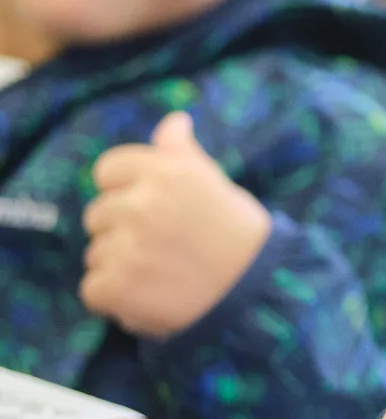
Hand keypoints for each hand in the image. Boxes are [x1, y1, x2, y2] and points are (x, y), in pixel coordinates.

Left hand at [79, 111, 271, 339]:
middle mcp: (143, 206)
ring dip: (120, 265)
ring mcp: (127, 248)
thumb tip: (173, 120)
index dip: (126, 190)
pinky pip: (92, 288)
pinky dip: (115, 297)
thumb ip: (183, 154)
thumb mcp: (215, 185)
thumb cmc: (238, 234)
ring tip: (161, 274)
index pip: (107, 170)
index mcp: (166, 174)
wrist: (259, 291)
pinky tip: (149, 295)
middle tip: (164, 246)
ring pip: (95, 252)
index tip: (153, 210)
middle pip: (97, 213)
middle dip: (122, 230)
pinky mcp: (117, 287)